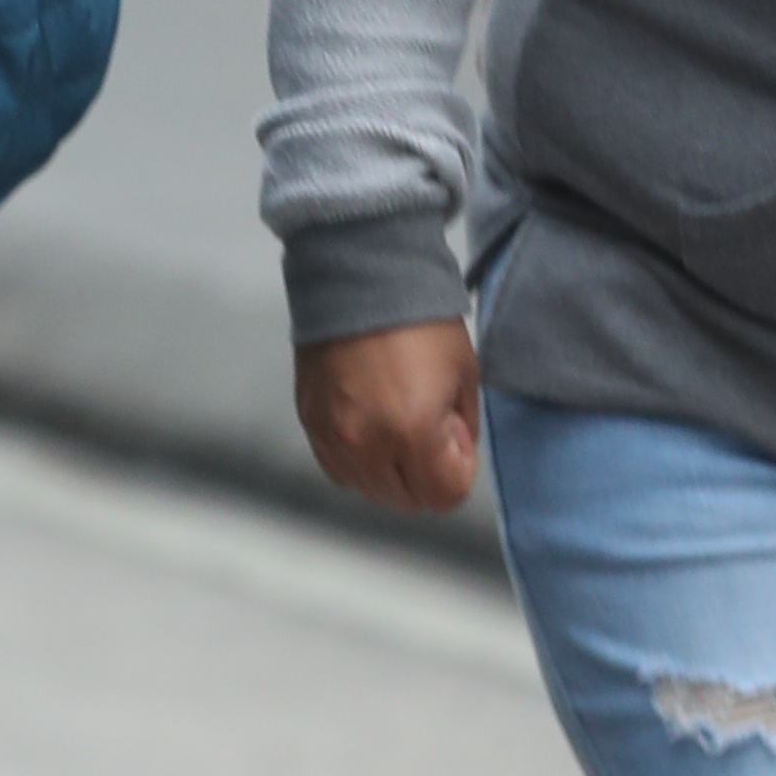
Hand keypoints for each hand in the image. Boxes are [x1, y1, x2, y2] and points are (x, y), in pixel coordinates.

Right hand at [294, 318, 482, 513]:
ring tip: (396, 421)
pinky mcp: (310, 421)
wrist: (360, 275)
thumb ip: (462, 427)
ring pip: (369, 489)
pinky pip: (338, 468)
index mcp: (412, 431)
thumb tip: (450, 453)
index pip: (444, 497)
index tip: (454, 434)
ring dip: (390, 470)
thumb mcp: (464, 372)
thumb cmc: (418, 317)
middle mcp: (367, 443)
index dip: (458, 470)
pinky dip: (359, 459)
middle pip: (406, 500)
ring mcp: (333, 435)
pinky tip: (371, 423)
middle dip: (426, 474)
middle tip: (429, 425)